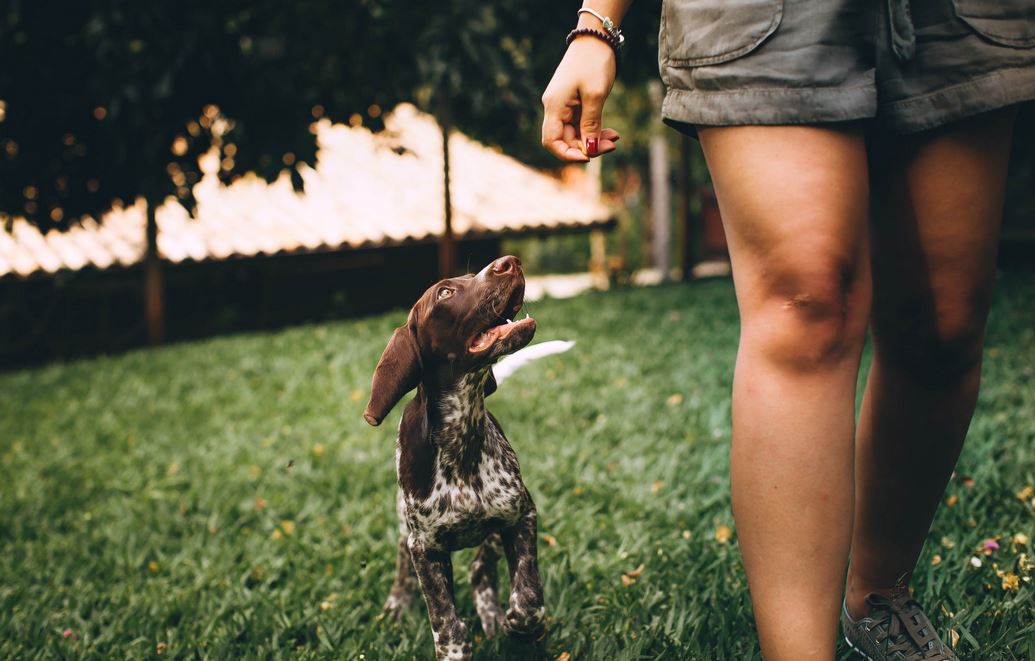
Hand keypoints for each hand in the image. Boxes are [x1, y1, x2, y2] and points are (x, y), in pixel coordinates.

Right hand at [541, 36, 620, 161]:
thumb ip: (591, 124)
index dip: (567, 154)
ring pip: (576, 134)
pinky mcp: (574, 103)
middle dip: (588, 147)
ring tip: (615, 139)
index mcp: (554, 106)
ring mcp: (564, 106)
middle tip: (613, 146)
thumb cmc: (593, 62)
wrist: (596, 38)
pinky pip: (582, 124)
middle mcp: (555, 108)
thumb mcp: (595, 95)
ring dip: (594, 140)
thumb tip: (589, 150)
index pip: (551, 141)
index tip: (588, 157)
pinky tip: (611, 132)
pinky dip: (595, 130)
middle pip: (566, 140)